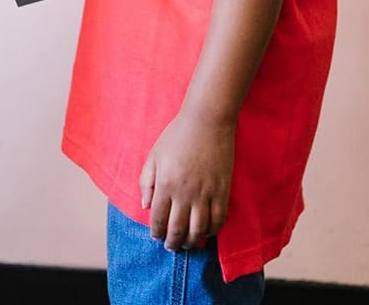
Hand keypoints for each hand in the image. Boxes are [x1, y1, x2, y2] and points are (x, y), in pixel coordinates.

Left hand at [139, 109, 234, 250]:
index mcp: (165, 183)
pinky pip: (218, 220)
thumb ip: (146, 181)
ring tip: (187, 244)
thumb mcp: (154, 155)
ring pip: (199, 230)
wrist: (206, 122)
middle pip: (178, 229)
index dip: (157, 232)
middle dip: (173, 242)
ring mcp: (205, 194)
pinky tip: (207, 233)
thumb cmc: (176, 136)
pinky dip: (212, 231)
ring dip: (192, 241)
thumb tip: (146, 206)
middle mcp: (185, 193)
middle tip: (171, 247)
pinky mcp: (222, 192)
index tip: (156, 237)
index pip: (159, 218)